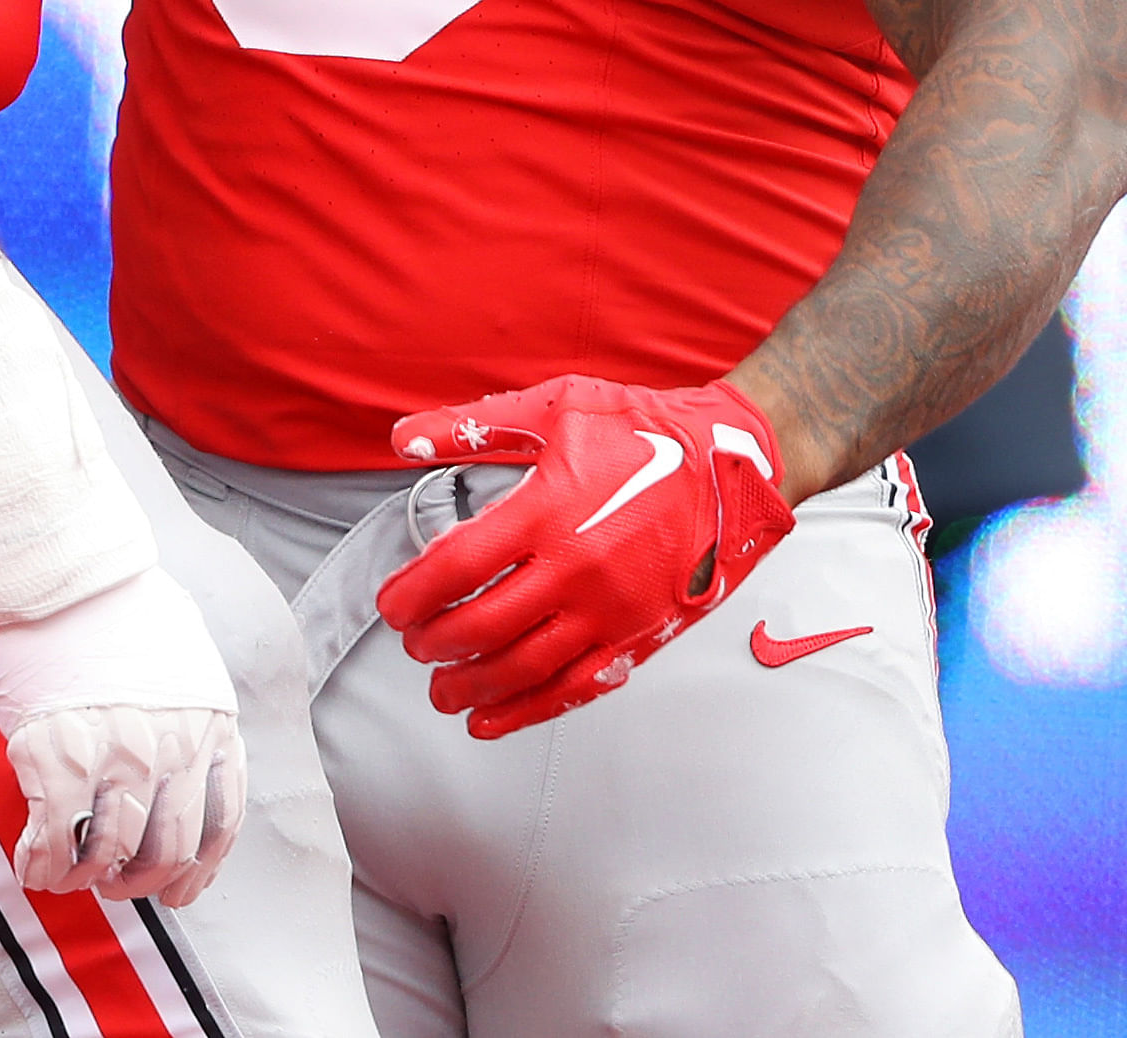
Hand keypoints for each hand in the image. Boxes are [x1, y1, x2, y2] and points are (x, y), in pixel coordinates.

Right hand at [0, 565, 246, 904]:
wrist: (52, 566)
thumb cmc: (109, 605)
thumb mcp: (182, 657)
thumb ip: (187, 716)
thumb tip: (178, 769)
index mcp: (210, 719)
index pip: (221, 822)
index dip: (196, 870)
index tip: (175, 887)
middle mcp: (173, 743)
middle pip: (167, 851)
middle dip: (137, 881)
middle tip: (111, 882)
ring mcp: (116, 752)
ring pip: (111, 854)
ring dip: (85, 878)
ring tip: (66, 874)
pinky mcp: (56, 753)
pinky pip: (57, 840)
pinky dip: (43, 867)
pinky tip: (32, 865)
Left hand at [378, 376, 793, 737]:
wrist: (734, 461)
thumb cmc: (645, 431)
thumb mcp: (555, 407)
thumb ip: (473, 427)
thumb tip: (402, 438)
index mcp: (550, 509)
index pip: (459, 566)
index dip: (414, 594)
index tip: (392, 605)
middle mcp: (577, 568)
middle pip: (483, 625)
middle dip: (434, 643)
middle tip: (414, 643)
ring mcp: (611, 610)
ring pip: (523, 667)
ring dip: (471, 686)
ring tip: (441, 690)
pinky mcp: (639, 637)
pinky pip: (575, 688)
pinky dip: (527, 711)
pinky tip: (491, 719)